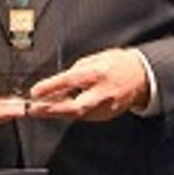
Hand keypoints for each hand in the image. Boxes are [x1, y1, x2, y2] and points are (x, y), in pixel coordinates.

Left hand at [27, 48, 150, 121]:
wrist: (140, 76)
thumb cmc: (117, 64)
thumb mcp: (95, 58)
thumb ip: (76, 70)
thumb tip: (58, 82)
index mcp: (98, 73)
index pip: (71, 81)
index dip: (51, 87)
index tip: (35, 92)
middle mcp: (103, 93)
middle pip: (74, 107)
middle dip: (51, 110)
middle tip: (32, 110)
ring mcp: (106, 107)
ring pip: (77, 115)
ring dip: (57, 112)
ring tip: (40, 108)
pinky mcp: (106, 116)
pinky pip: (84, 116)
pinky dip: (70, 113)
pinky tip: (60, 109)